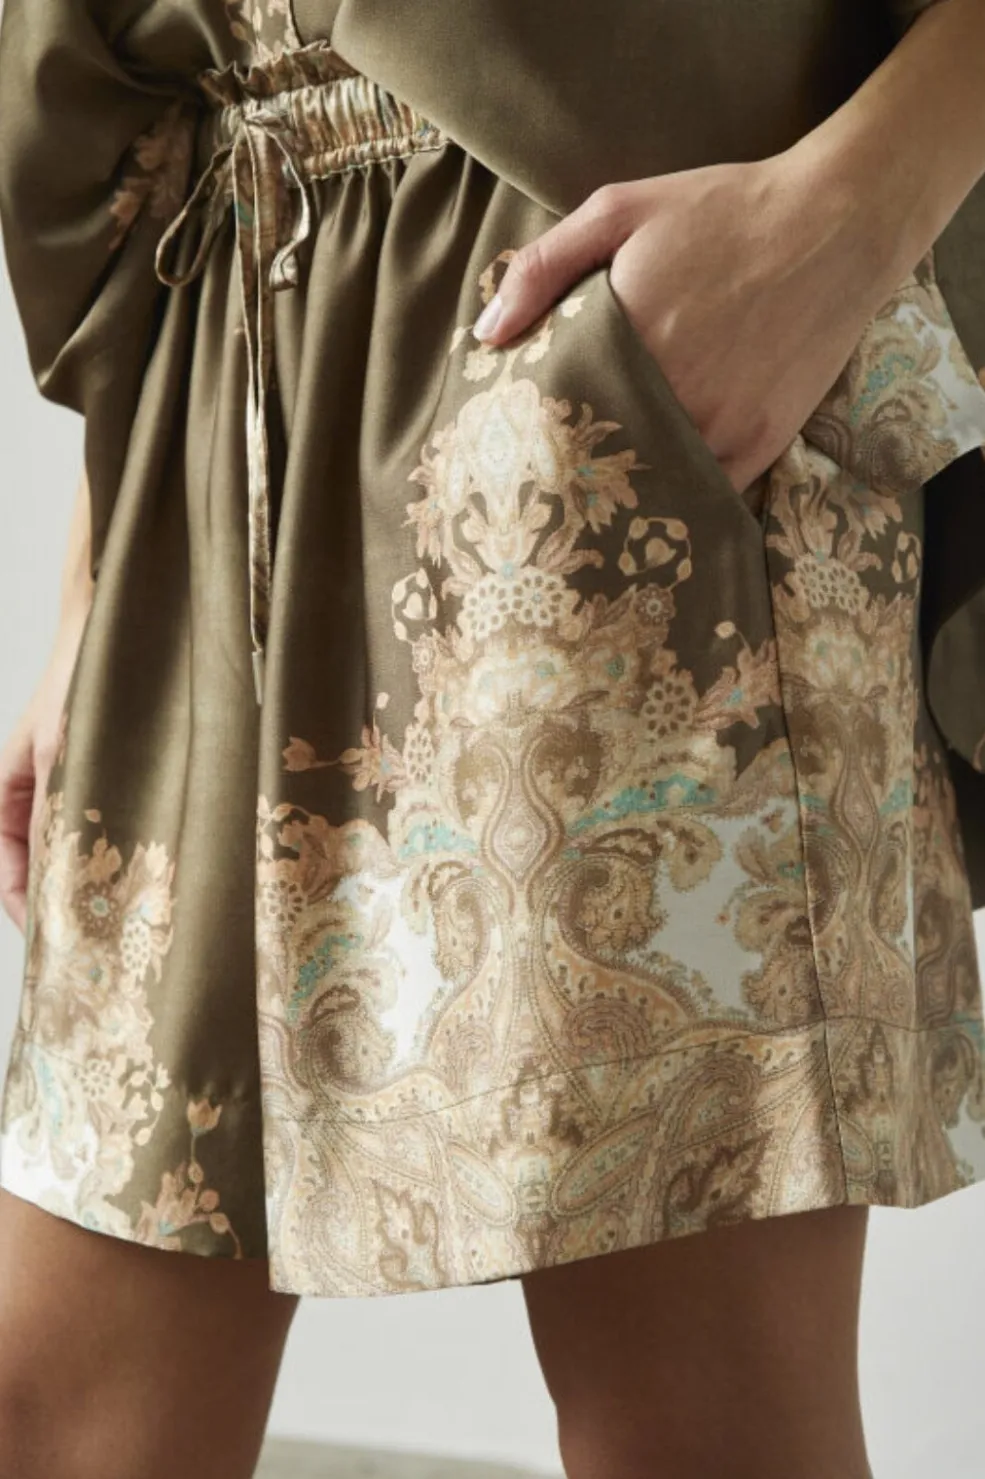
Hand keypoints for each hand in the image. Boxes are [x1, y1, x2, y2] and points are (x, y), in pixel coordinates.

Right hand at [0, 600, 88, 932]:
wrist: (119, 636)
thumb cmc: (79, 684)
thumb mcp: (61, 754)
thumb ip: (54, 812)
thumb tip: (56, 874)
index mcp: (9, 790)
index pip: (4, 866)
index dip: (24, 906)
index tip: (49, 943)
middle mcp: (40, 796)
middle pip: (41, 866)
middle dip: (61, 903)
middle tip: (91, 945)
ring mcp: (74, 791)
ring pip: (75, 852)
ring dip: (92, 883)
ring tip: (121, 921)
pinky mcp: (109, 785)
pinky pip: (106, 832)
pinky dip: (117, 857)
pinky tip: (145, 876)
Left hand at [472, 152, 907, 494]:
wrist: (837, 222)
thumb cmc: (722, 210)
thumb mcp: (620, 210)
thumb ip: (543, 267)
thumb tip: (485, 334)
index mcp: (626, 342)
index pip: (556, 415)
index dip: (532, 434)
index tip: (515, 443)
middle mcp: (672, 394)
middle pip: (598, 460)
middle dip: (572, 470)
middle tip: (546, 480)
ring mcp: (721, 426)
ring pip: (652, 484)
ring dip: (625, 491)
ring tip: (596, 495)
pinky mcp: (760, 443)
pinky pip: (707, 494)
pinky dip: (680, 497)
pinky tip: (657, 496)